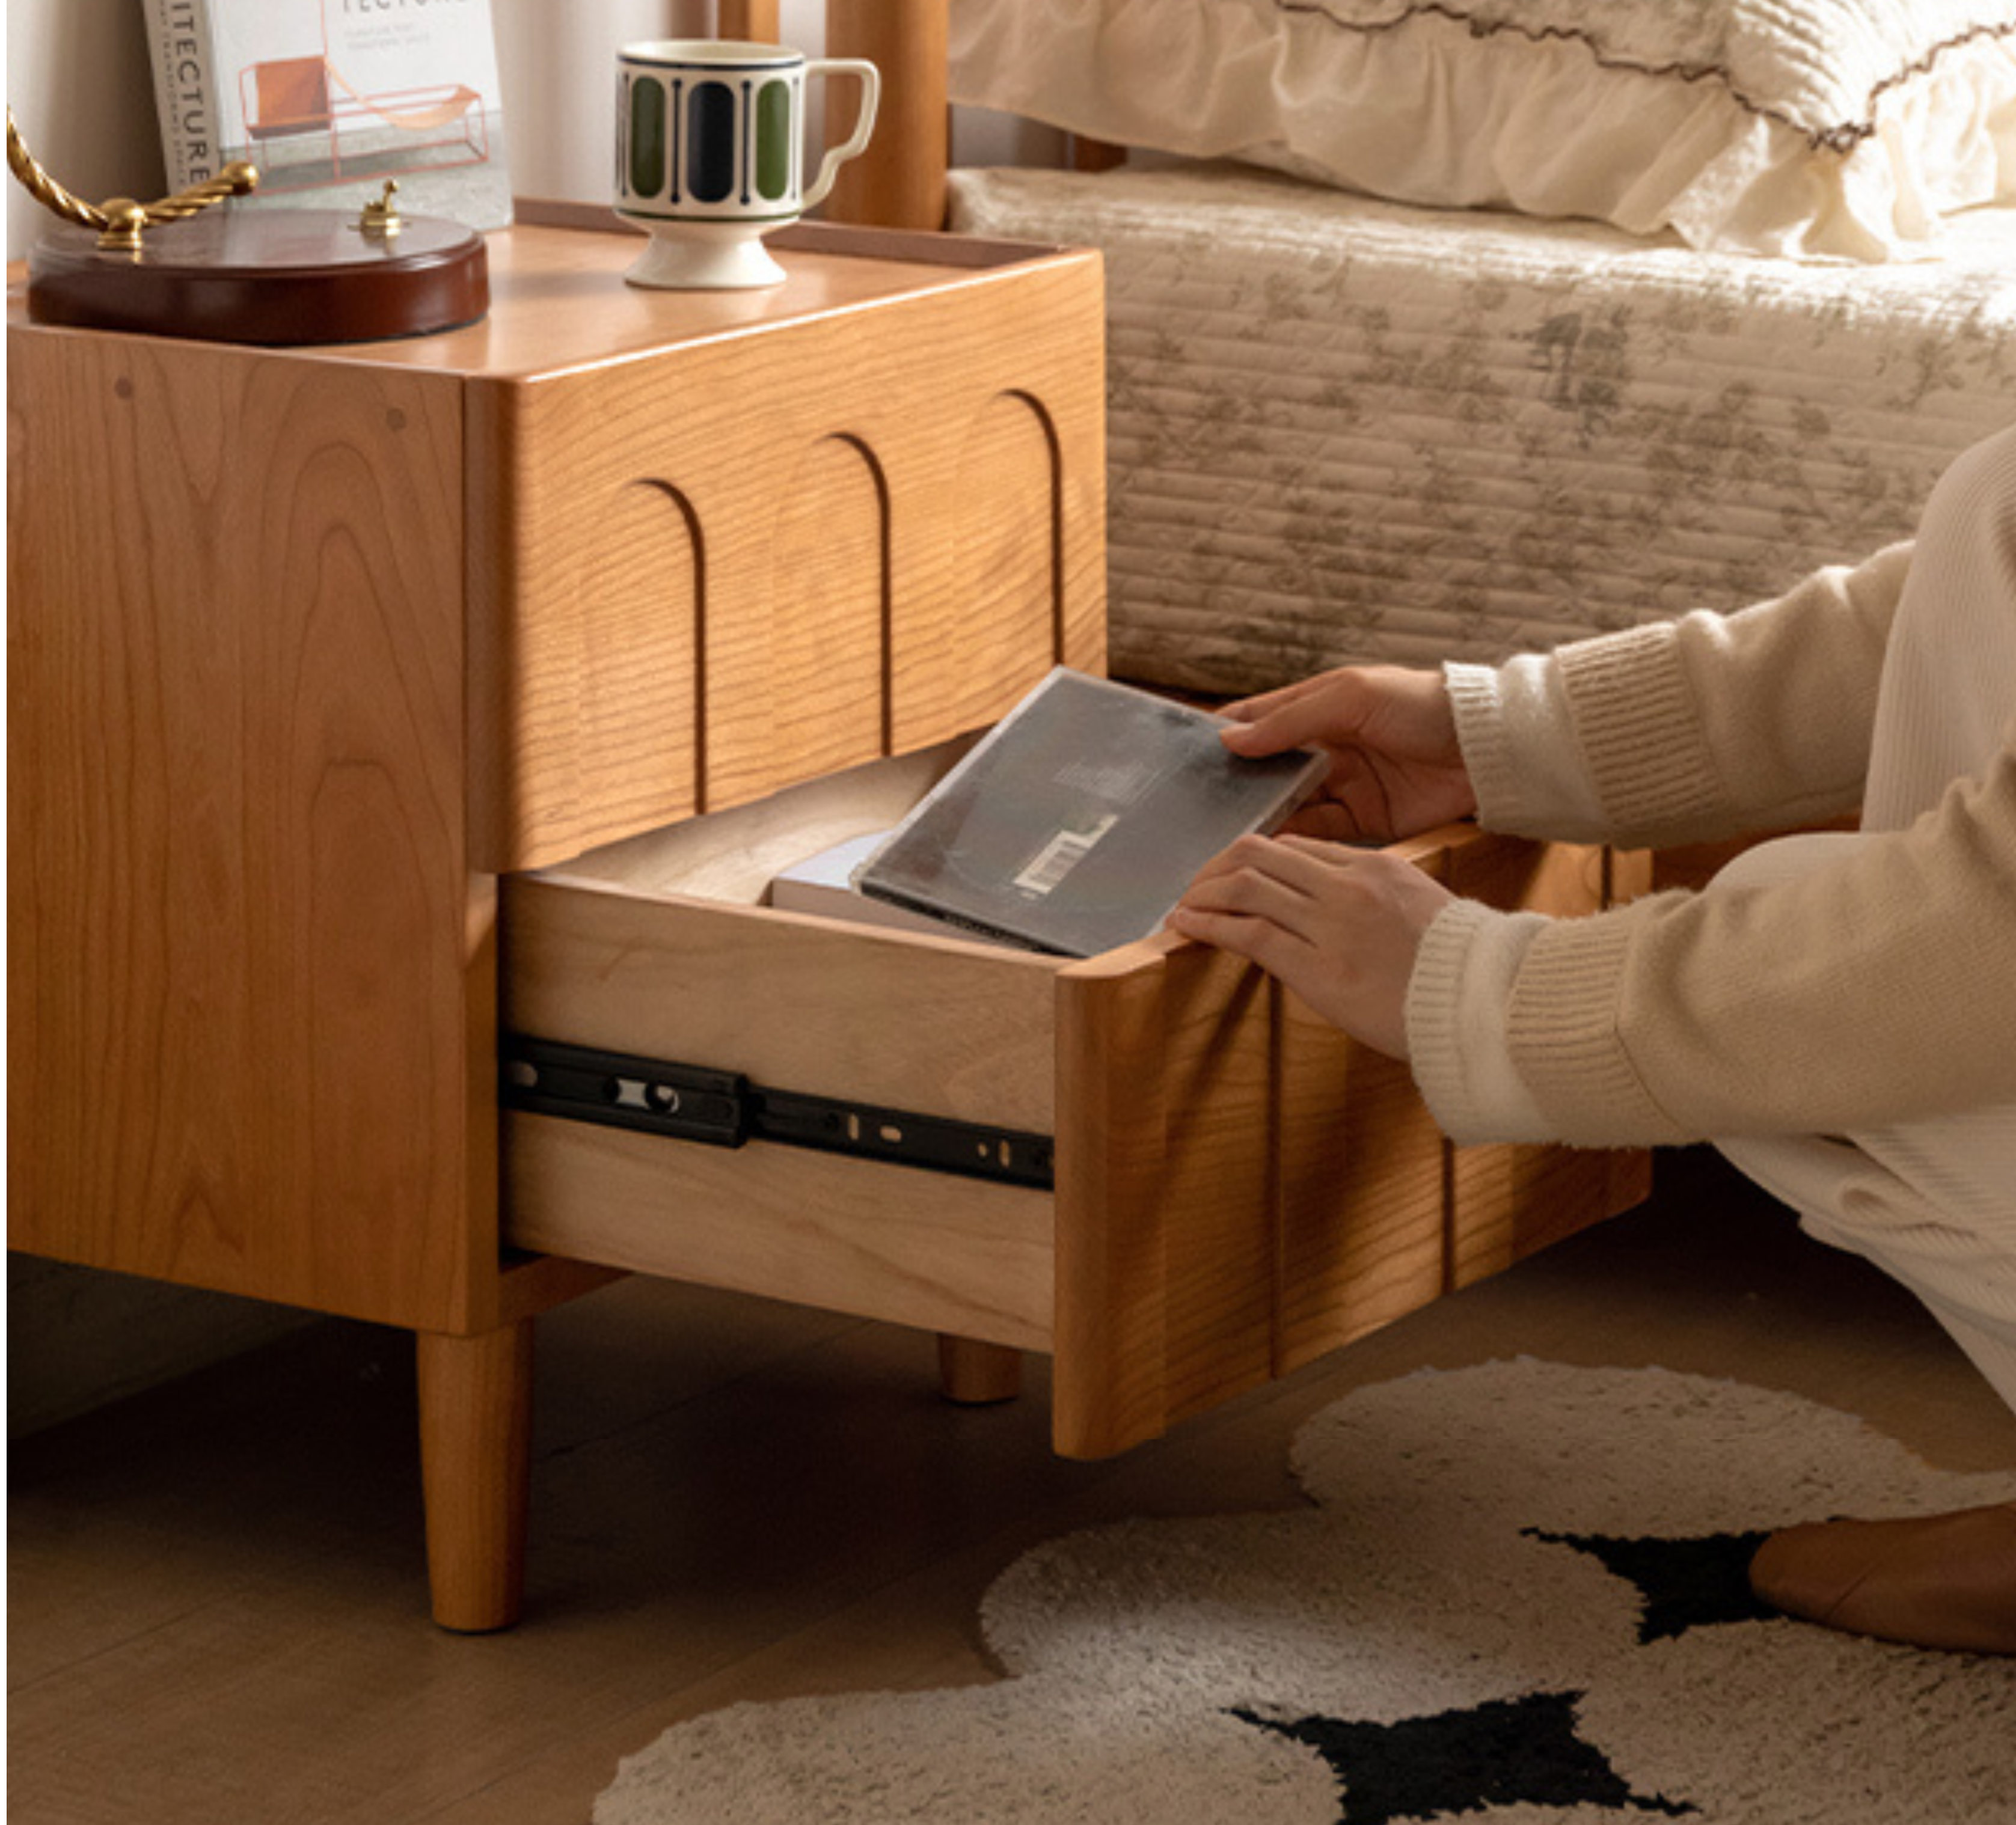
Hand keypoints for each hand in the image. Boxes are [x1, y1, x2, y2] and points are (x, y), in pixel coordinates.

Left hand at [1166, 834, 1453, 1058]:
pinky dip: (1210, 925)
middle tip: (1195, 886)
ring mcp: (1332, 926)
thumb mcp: (1418, 909)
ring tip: (1184, 906)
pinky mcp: (1319, 970)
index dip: (1253, 858)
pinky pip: (1250, 935)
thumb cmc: (1456, 968)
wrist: (1483, 1007)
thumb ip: (1374, 896)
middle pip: (1261, 853)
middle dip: (1216, 867)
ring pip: (1246, 886)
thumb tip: (1329, 901)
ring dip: (1204, 894)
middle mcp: (1349, 887)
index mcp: (1376, 867)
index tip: (1230, 873)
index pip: (1296, 847)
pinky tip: (1188, 926)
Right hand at [1219, 665, 1476, 841]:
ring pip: (1289, 803)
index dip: (1225, 737)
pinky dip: (1295, 839)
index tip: (1187, 758)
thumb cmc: (1420, 705)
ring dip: (1263, 815)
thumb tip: (1231, 740)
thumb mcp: (1350, 697)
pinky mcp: (1364, 819)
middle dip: (1238, 785)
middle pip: (1268, 769)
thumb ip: (1290, 720)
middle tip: (1198, 806)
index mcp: (1319, 707)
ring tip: (1226, 831)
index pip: (1258, 720)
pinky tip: (1268, 845)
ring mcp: (1343, 784)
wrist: (1485, 746)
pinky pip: (1319, 832)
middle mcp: (1326, 746)